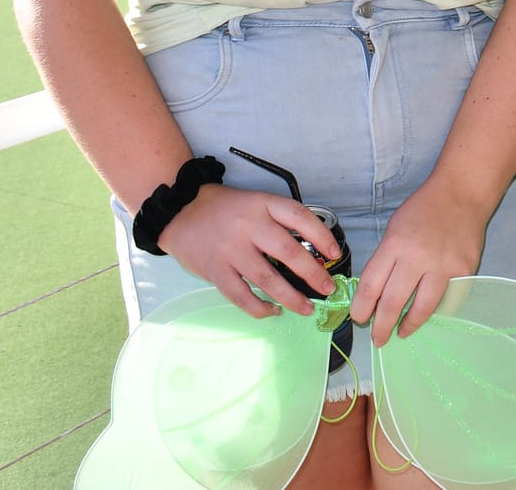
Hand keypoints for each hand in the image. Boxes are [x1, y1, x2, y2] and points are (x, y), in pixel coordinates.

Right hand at [158, 184, 337, 318]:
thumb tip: (313, 249)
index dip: (322, 236)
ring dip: (291, 297)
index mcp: (263, 205)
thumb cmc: (225, 209)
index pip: (300, 218)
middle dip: (313, 274)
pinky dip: (259, 308)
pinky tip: (272, 311)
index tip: (335, 254)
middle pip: (288, 252)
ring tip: (307, 308)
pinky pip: (241, 295)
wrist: (179, 211)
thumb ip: (278, 221)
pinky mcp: (215, 270)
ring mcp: (231, 250)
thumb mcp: (255, 203)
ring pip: (267, 278)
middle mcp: (249, 226)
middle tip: (328, 288)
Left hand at [351, 185, 486, 344]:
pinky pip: (447, 299)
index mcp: (395, 245)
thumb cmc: (423, 210)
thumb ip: (385, 260)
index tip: (359, 318)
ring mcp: (444, 265)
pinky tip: (428, 313)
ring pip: (422, 308)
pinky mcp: (465, 270)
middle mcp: (418, 257)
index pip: (371, 285)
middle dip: (382, 326)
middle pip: (393, 302)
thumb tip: (375, 295)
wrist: (462, 194)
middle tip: (378, 339)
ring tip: (401, 333)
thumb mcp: (394, 229)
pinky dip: (435, 309)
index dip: (361, 308)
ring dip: (409, 325)